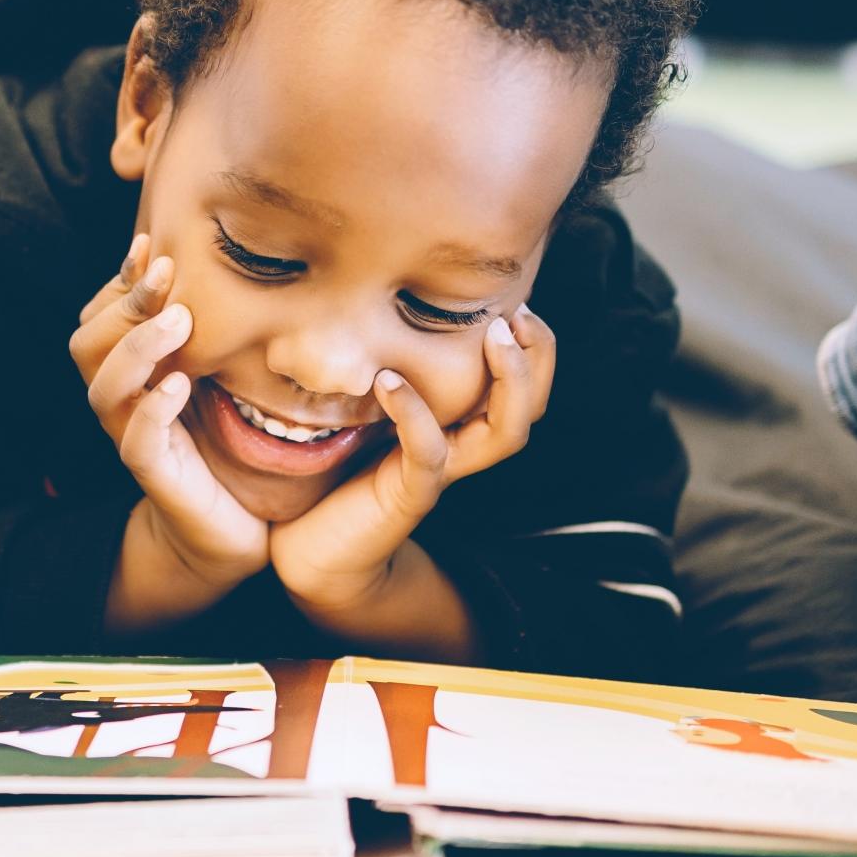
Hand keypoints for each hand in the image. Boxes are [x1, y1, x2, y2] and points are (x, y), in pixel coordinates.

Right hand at [71, 235, 268, 591]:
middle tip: (168, 273)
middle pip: (85, 343)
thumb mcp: (216, 377)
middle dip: (123, 303)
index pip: (98, 316)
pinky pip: (136, 440)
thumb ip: (209, 334)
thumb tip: (234, 271)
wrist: (230, 528)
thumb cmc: (225, 447)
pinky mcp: (155, 475)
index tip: (153, 246)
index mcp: (130, 375)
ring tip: (177, 322)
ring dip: (136, 348)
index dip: (117, 280)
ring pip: (102, 388)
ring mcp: (132, 438)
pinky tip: (180, 386)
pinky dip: (152, 409)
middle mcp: (121, 403)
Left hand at [269, 306, 555, 609]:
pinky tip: (389, 379)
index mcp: (461, 429)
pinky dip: (413, 412)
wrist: (320, 552)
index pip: (525, 390)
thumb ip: (391, 373)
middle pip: (531, 410)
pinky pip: (428, 451)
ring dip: (507, 380)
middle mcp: (463, 451)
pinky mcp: (410, 494)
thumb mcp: (372, 412)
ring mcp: (442, 474)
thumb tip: (384, 307)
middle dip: (536, 358)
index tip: (515, 304)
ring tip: (490, 335)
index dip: (534, 348)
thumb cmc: (340, 474)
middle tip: (515, 314)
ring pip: (504, 434)